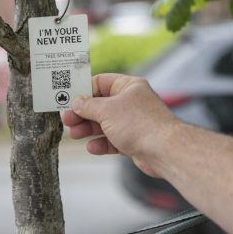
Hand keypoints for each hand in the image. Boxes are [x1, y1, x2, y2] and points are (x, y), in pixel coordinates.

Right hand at [62, 74, 178, 176]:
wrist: (165, 151)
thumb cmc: (140, 124)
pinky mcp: (133, 140)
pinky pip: (112, 139)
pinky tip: (91, 147)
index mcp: (128, 86)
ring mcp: (132, 121)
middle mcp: (130, 102)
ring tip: (74, 134)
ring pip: (104, 123)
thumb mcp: (107, 110)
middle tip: (67, 119)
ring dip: (88, 129)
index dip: (83, 90)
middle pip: (100, 105)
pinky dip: (101, 143)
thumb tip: (76, 102)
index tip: (68, 98)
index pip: (100, 83)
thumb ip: (88, 106)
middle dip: (82, 113)